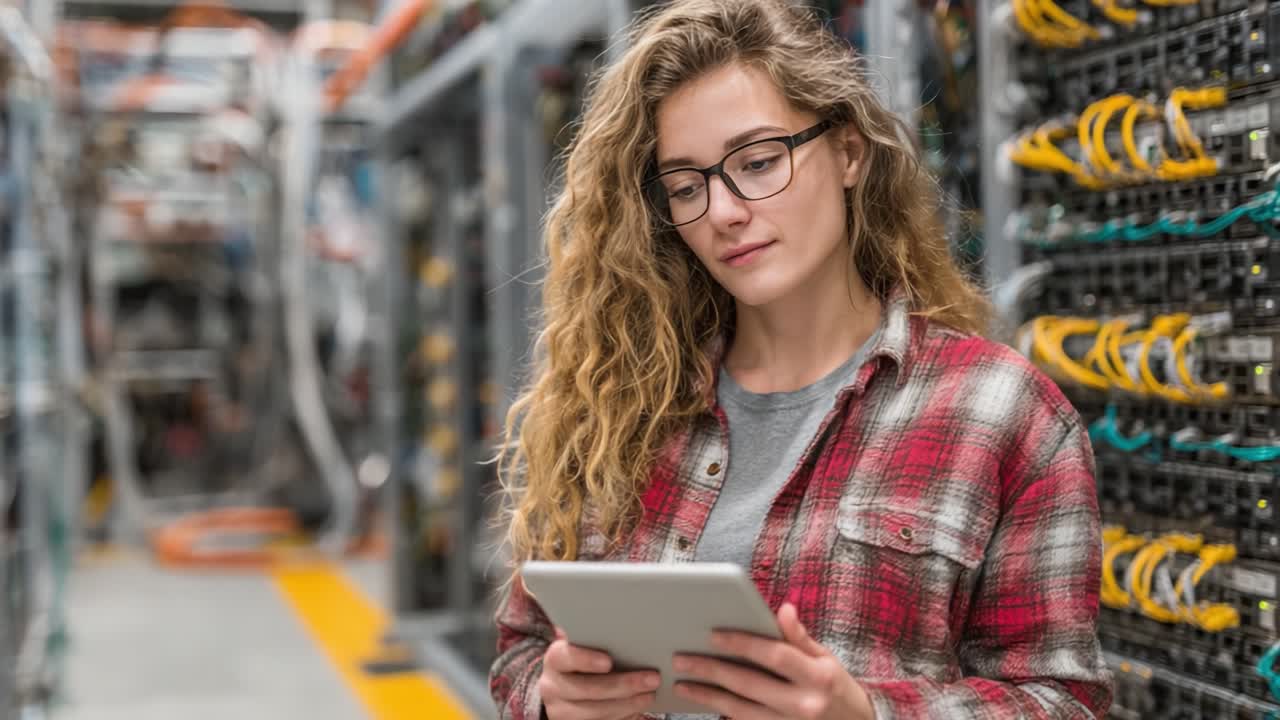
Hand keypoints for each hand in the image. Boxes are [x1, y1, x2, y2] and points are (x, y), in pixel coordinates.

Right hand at [539, 627, 660, 719]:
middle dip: (623, 686)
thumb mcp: (579, 646)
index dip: (587, 660)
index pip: (566, 657)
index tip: (609, 661)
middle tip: (652, 679)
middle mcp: (552, 687)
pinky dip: (622, 717)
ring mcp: (560, 711)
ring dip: (626, 705)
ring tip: (649, 695)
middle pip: (587, 690)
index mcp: (555, 660)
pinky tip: (638, 709)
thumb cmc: (580, 658)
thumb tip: (628, 623)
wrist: (560, 688)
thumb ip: (594, 638)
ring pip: (595, 713)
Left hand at [671, 603, 874, 719]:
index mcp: (818, 677)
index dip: (743, 643)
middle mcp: (804, 704)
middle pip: (749, 684)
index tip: (713, 634)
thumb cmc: (836, 687)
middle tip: (682, 658)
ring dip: (708, 695)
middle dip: (712, 670)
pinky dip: (722, 711)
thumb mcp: (826, 659)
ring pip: (740, 709)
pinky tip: (704, 699)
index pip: (774, 655)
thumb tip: (783, 609)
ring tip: (682, 683)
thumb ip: (800, 637)